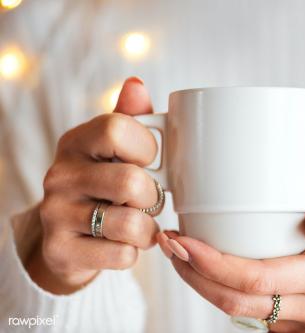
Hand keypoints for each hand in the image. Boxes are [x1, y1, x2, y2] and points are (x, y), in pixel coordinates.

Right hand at [27, 78, 159, 293]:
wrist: (69, 237)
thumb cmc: (102, 186)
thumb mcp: (113, 151)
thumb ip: (130, 120)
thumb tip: (137, 85)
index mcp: (76, 142)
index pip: (119, 129)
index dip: (148, 148)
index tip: (150, 161)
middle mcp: (60, 175)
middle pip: (131, 182)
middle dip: (153, 196)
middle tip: (148, 200)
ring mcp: (56, 214)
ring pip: (130, 224)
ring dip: (147, 229)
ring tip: (139, 224)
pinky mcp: (60, 251)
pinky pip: (122, 255)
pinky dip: (134, 252)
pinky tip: (123, 244)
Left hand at [158, 191, 304, 332]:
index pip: (255, 279)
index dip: (210, 263)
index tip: (182, 239)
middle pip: (236, 302)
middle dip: (194, 274)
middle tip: (170, 242)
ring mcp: (302, 320)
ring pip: (240, 312)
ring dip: (203, 284)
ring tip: (181, 251)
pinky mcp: (296, 322)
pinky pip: (252, 314)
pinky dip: (224, 292)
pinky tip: (209, 267)